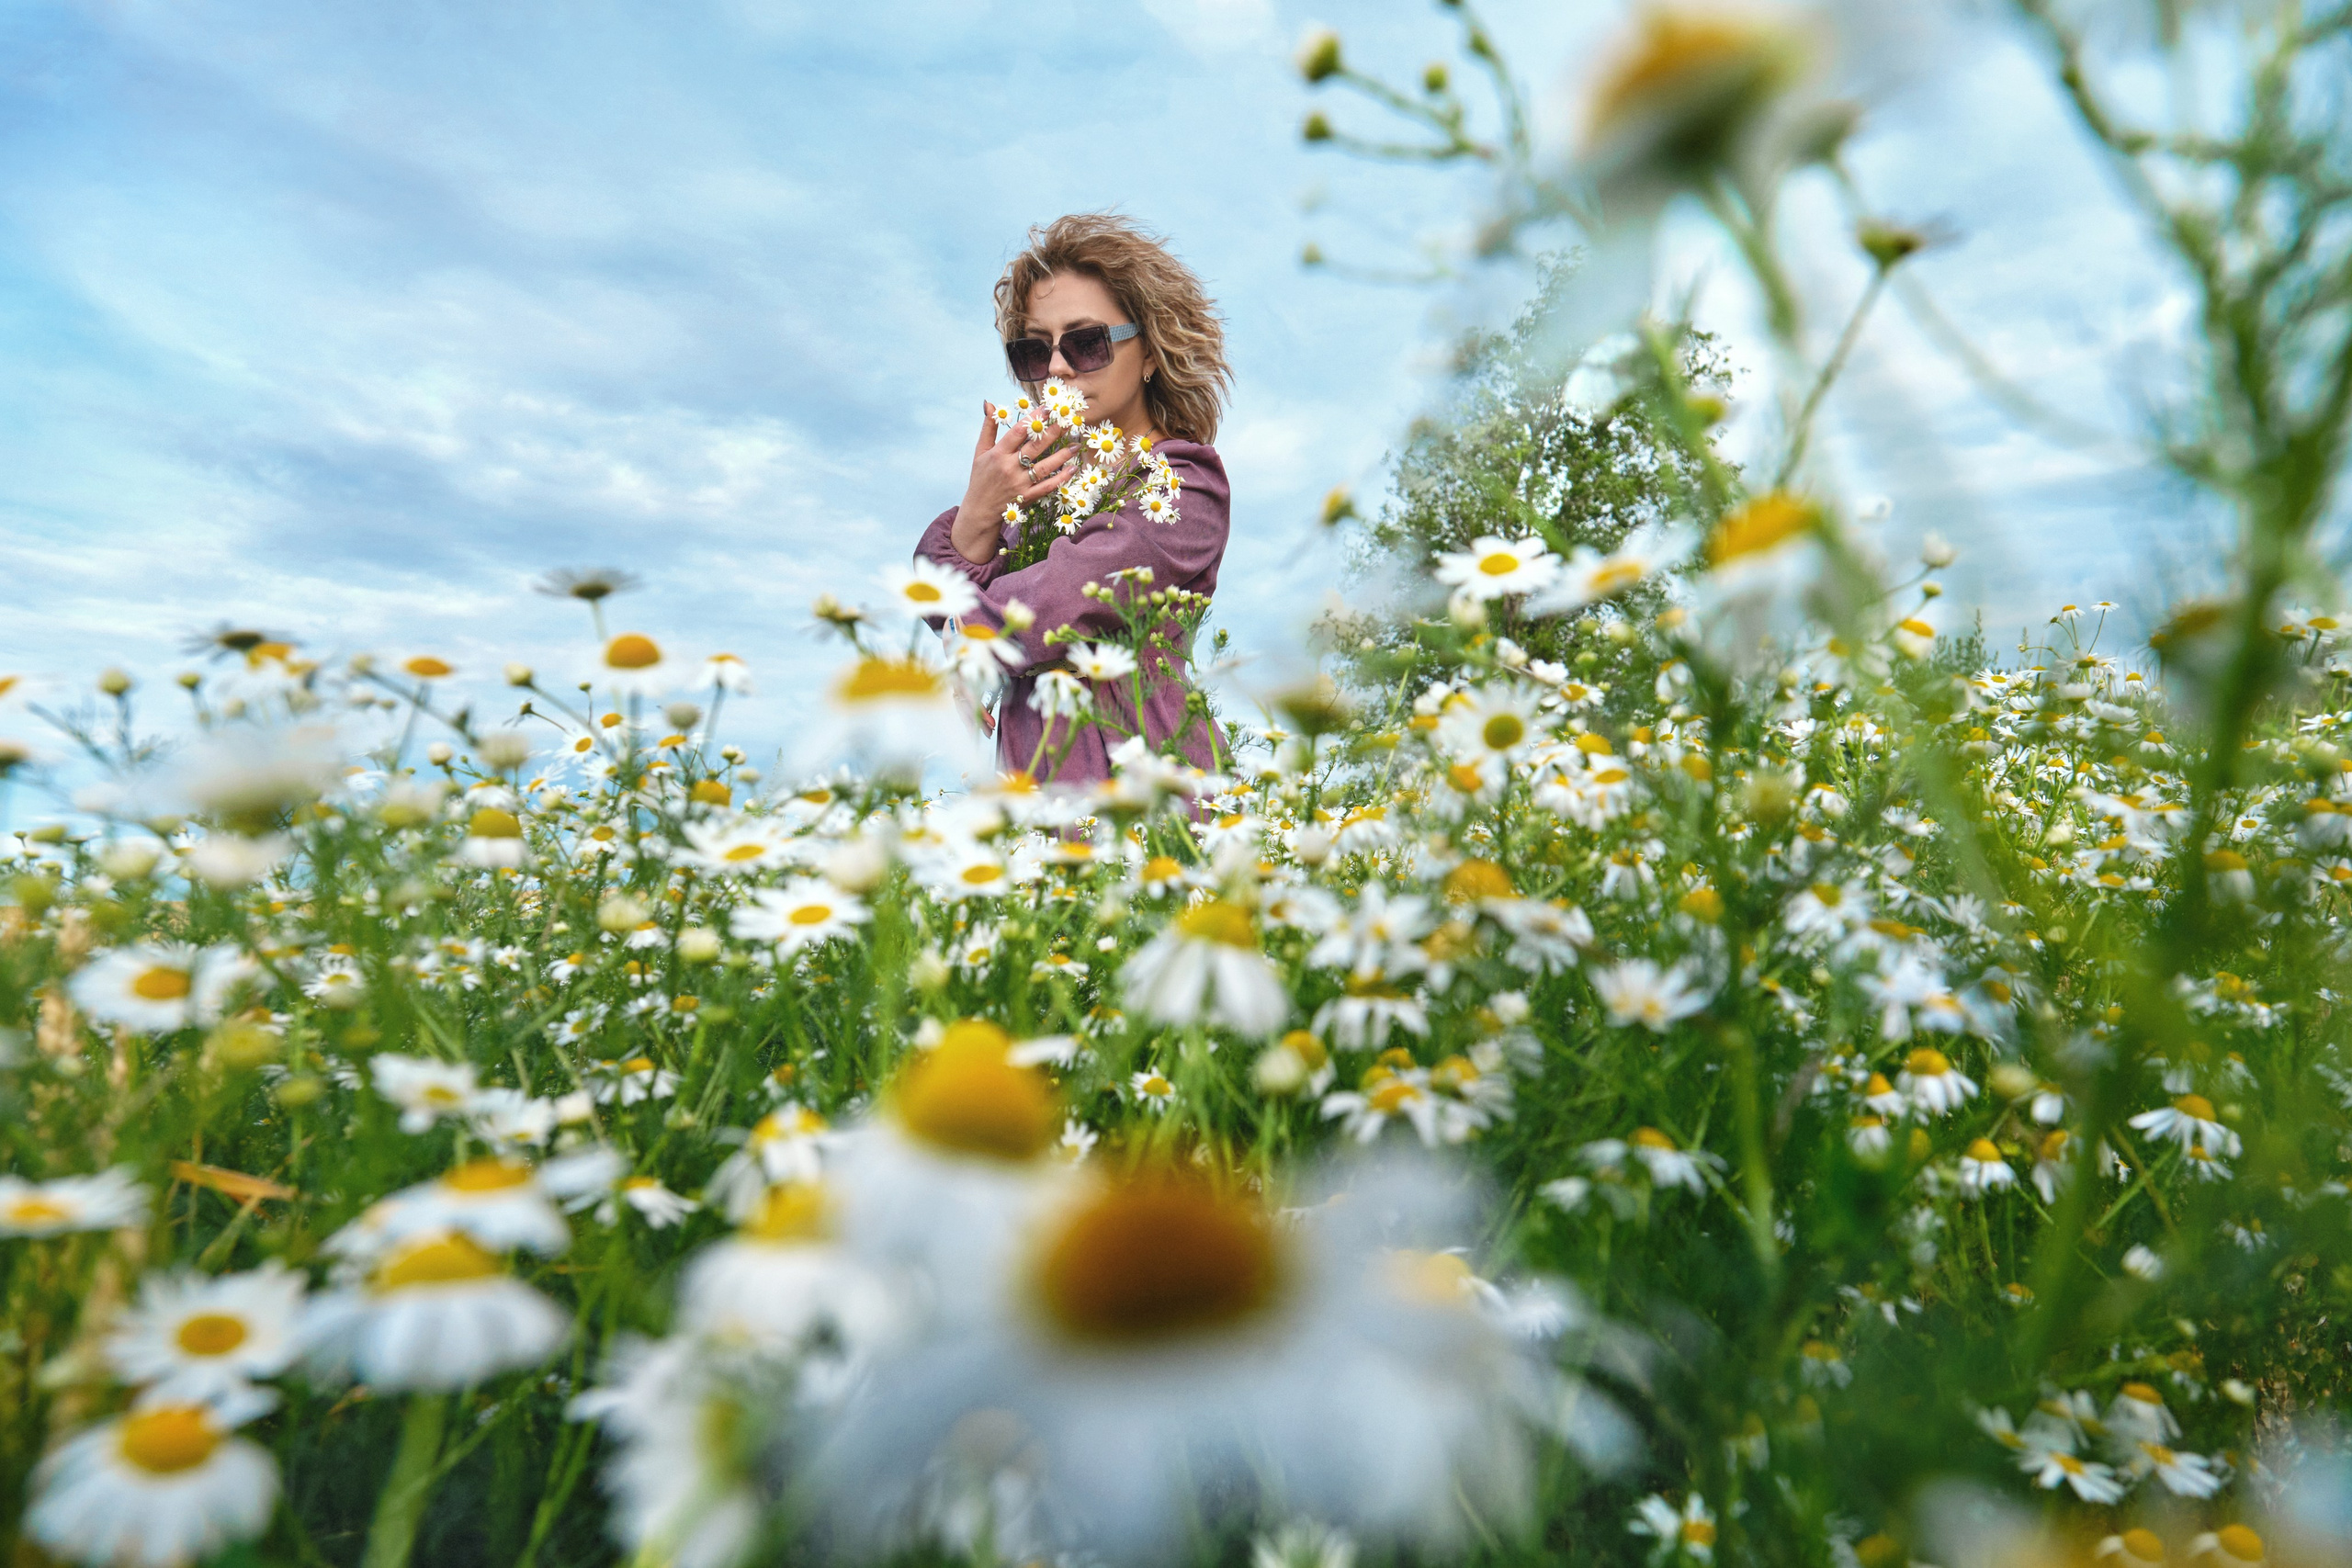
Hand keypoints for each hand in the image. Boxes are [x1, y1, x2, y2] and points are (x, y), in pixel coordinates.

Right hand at [949, 401, 1075, 564]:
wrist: (980, 510)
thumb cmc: (981, 478)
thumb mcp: (980, 451)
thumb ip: (988, 427)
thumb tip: (990, 403)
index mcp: (998, 454)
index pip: (1018, 432)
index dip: (1033, 419)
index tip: (1047, 409)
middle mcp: (1009, 468)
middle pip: (1034, 447)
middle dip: (1052, 433)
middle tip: (1067, 422)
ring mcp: (1020, 483)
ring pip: (1045, 466)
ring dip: (1062, 455)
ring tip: (1076, 444)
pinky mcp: (1027, 497)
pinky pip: (1047, 486)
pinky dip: (1061, 478)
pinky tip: (1073, 468)